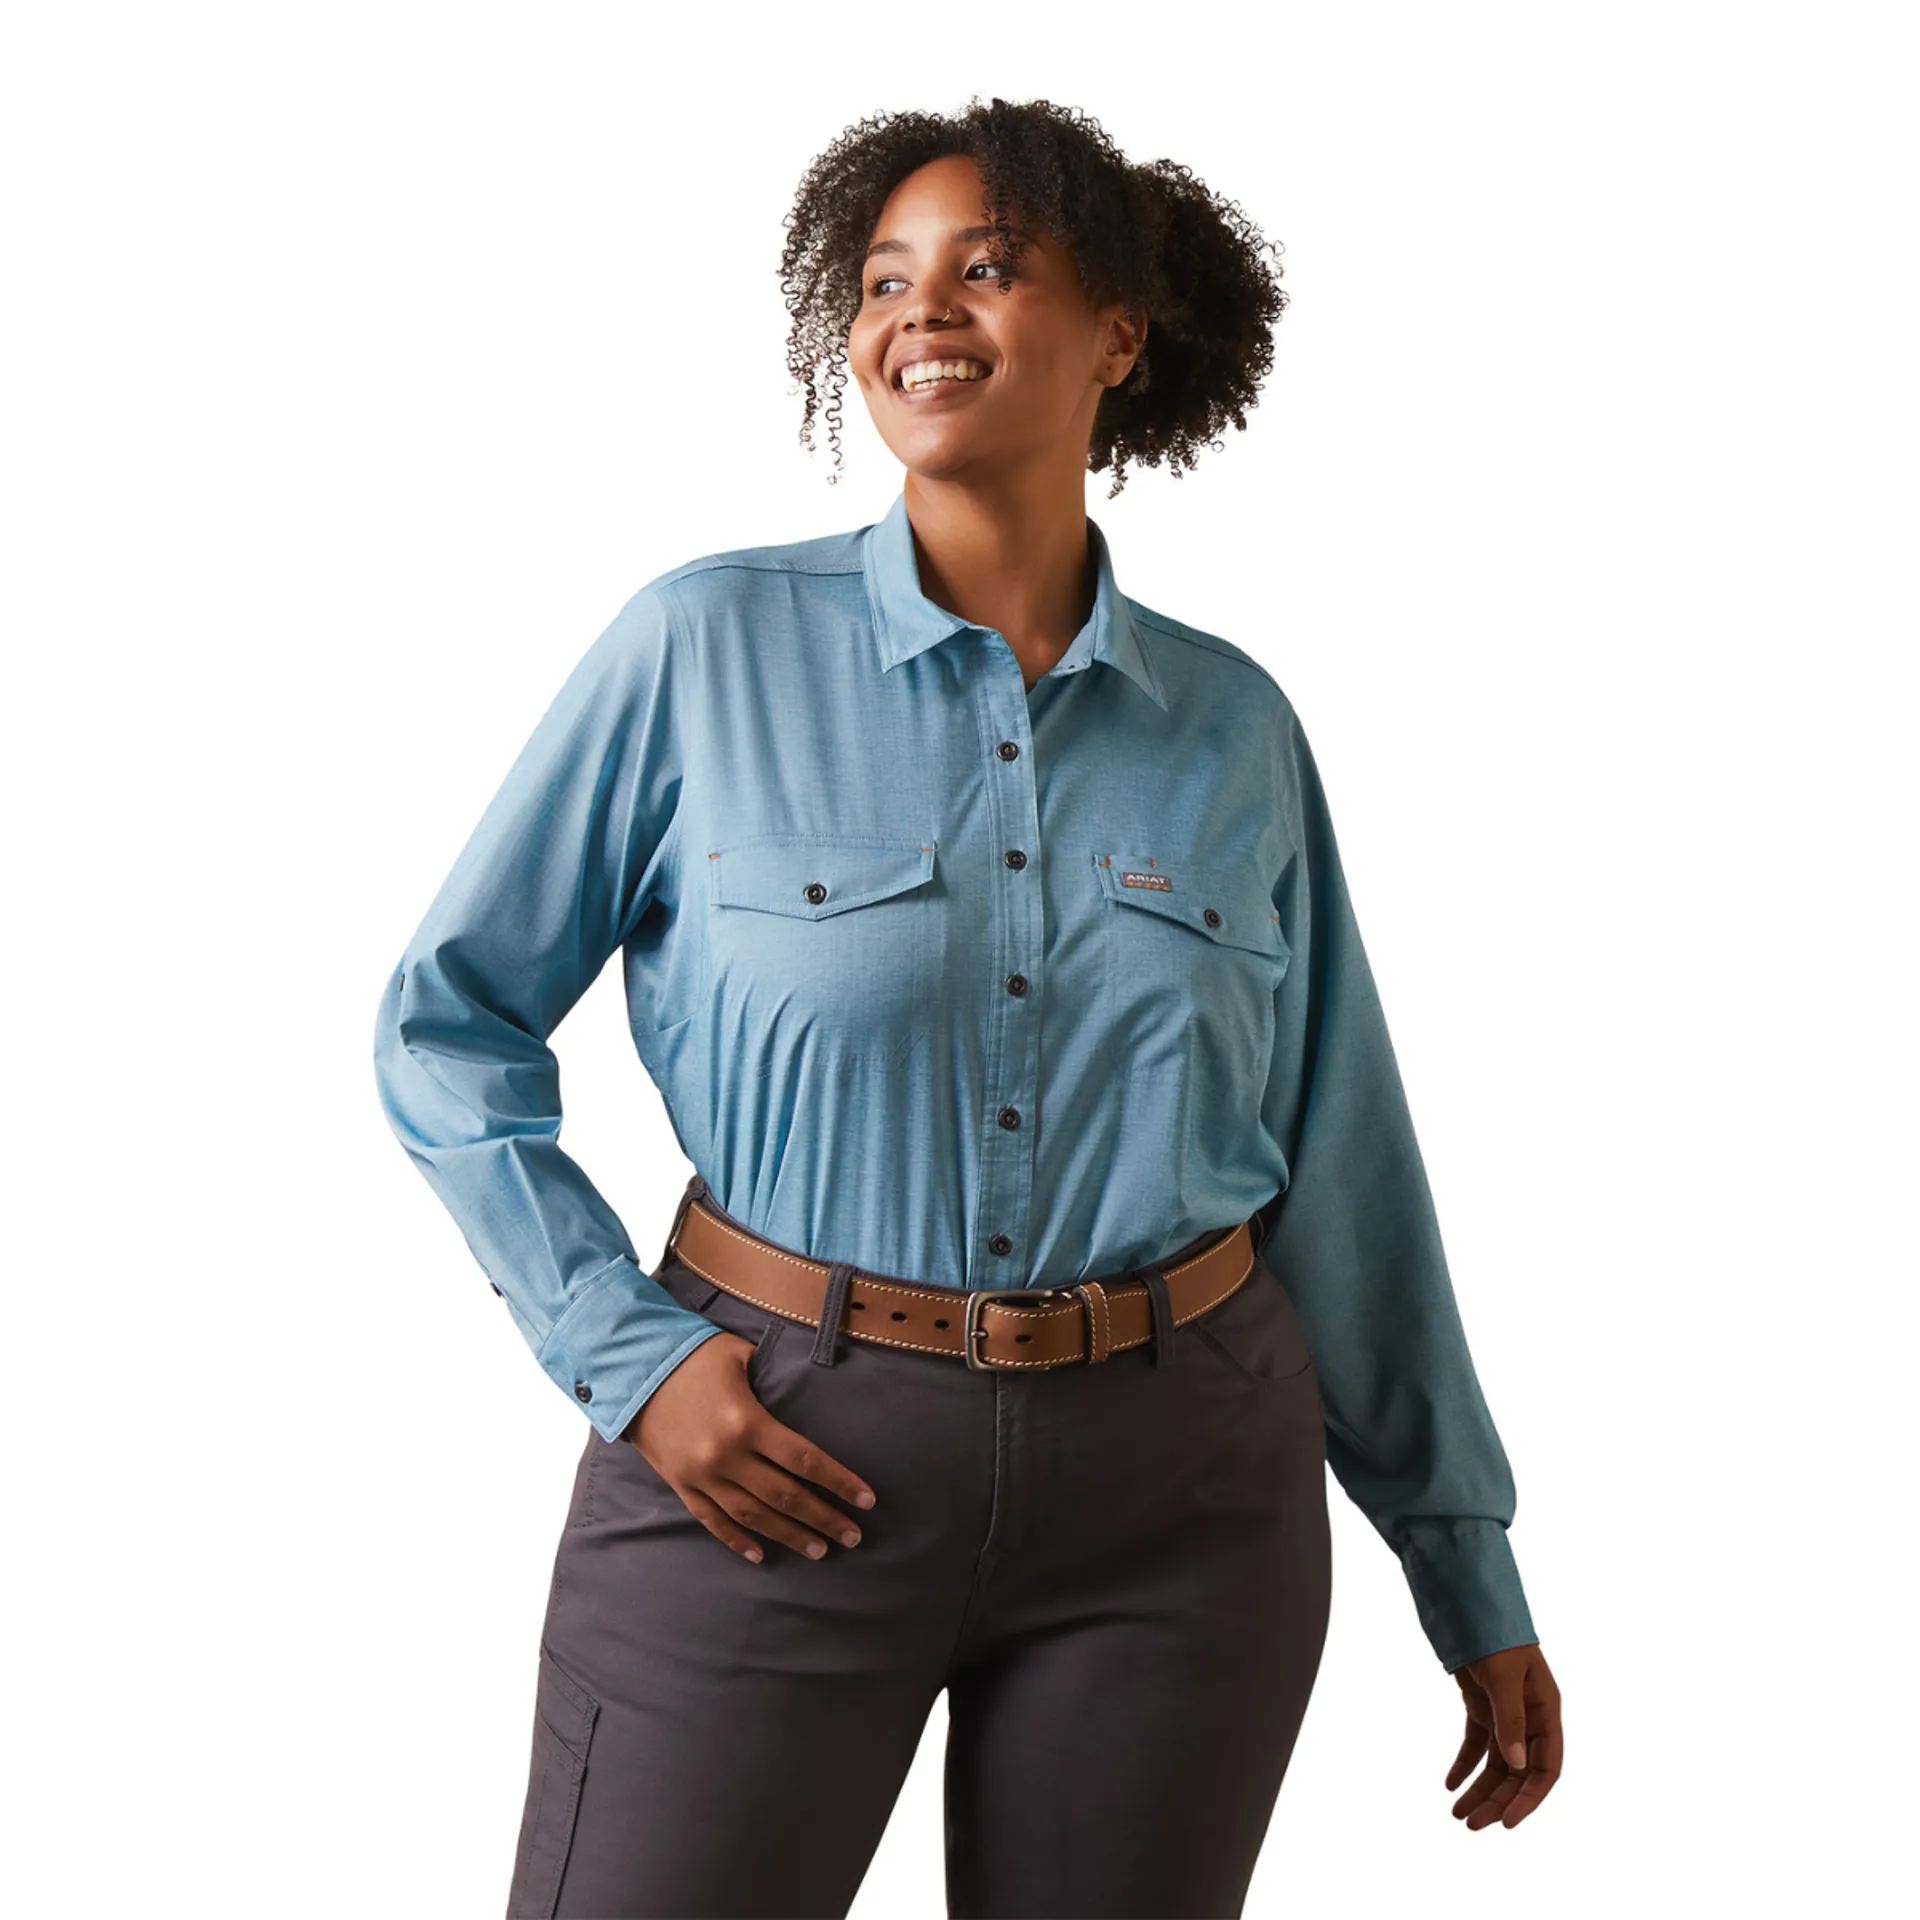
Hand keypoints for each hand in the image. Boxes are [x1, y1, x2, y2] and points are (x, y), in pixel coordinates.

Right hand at [623, 1330, 876, 1563]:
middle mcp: (725, 1456)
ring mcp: (700, 1475)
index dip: (839, 1482)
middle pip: (785, 1495)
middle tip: (854, 1537)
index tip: (866, 1500)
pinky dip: (737, 1540)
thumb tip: (810, 1384)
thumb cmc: (693, 1355)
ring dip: (788, 1535)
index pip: (804, 1460)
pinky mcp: (681, 1484)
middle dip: (823, 1518)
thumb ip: (775, 1374)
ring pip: (753, 1515)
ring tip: (820, 1550)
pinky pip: (712, 1520)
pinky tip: (761, 1555)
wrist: (632, 1370)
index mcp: (747, 1422)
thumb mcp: (740, 1354)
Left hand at [1444, 1641, 1561, 1828]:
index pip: (1546, 1767)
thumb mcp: (1504, 1675)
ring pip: (1496, 1762)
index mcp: (1546, 1710)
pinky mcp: (1482, 1705)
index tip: (1506, 1821)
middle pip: (1518, 1771)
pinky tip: (1449, 1783)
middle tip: (1471, 1824)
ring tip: (1458, 1814)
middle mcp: (1529, 1716)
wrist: (1469, 1600)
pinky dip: (1464, 1764)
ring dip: (1480, 1789)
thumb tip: (1515, 1765)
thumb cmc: (1495, 1632)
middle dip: (1497, 1800)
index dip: (1529, 1798)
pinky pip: (1476, 1743)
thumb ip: (1510, 1719)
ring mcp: (1505, 1712)